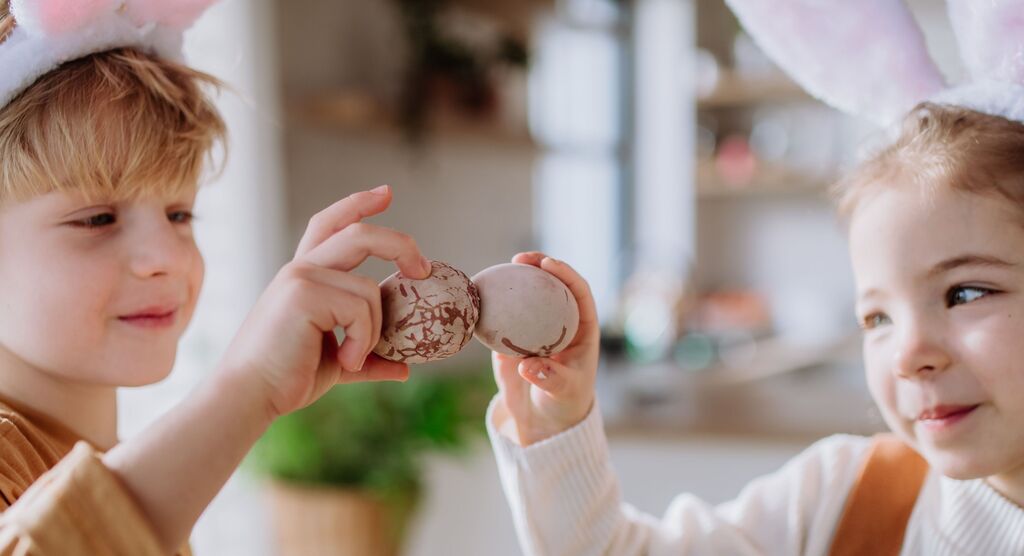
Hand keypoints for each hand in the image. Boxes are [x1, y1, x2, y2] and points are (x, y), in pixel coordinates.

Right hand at [219, 185, 431, 418]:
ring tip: (352, 358)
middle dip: (400, 244)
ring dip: (374, 330)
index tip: (386, 193)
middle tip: (423, 269)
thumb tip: (404, 368)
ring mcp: (301, 277)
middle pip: (359, 234)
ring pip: (369, 289)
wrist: (250, 395)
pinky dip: (364, 340)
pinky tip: (345, 360)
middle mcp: (301, 268)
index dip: (358, 204)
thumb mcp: (338, 363)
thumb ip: (369, 356)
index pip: (330, 224)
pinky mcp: (303, 293)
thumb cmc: (286, 378)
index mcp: (305, 276)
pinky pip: (361, 310)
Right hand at [491, 252, 599, 445]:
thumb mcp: (563, 391)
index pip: (578, 291)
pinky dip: (490, 305)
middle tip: (519, 259)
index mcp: (581, 327)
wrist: (541, 419)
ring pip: (524, 296)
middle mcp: (559, 320)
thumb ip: (550, 377)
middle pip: (550, 284)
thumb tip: (528, 364)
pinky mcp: (510, 338)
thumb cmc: (563, 402)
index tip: (548, 264)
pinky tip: (476, 297)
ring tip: (493, 271)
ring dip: (511, 279)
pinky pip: (500, 317)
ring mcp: (534, 327)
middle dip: (537, 264)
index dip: (566, 273)